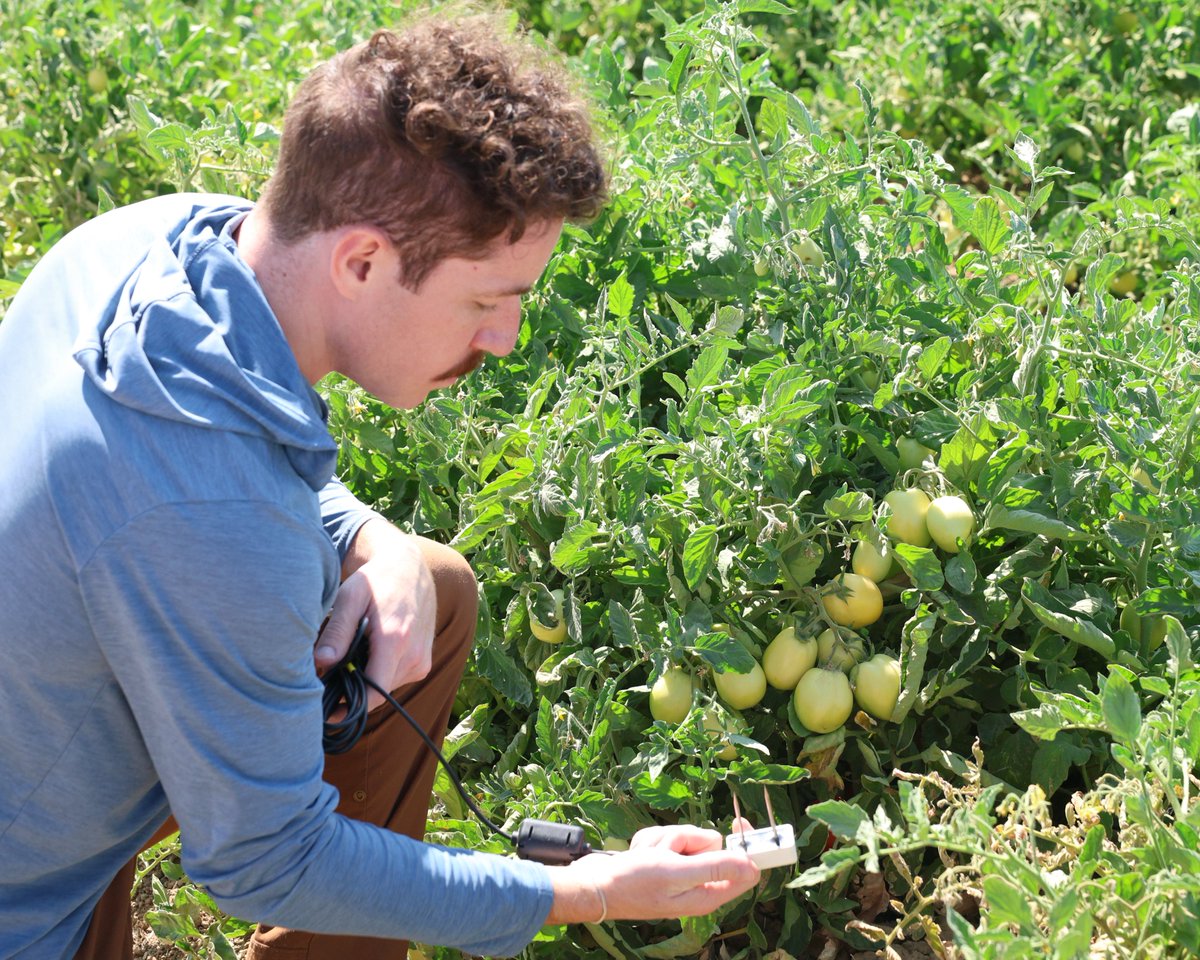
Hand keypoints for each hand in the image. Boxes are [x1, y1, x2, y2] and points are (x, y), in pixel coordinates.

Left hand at [315, 519, 435, 709]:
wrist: (409, 568)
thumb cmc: (376, 580)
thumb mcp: (351, 597)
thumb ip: (337, 631)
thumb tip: (320, 662)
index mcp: (395, 640)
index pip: (372, 695)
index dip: (347, 705)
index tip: (327, 709)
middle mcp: (414, 656)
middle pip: (377, 694)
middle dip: (353, 690)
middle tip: (331, 674)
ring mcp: (422, 661)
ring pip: (386, 689)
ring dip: (366, 681)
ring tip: (352, 657)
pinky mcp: (424, 663)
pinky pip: (396, 680)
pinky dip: (379, 674)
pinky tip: (370, 653)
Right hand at [545, 823, 759, 924]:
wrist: (593, 885)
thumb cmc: (632, 883)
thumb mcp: (676, 873)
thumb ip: (714, 867)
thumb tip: (752, 866)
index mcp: (706, 893)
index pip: (742, 869)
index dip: (744, 845)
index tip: (739, 821)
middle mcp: (695, 883)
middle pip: (710, 843)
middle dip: (685, 838)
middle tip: (666, 852)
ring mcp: (678, 870)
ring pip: (685, 836)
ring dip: (664, 839)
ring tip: (648, 855)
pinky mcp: (662, 860)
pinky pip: (665, 836)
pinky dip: (651, 840)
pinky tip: (639, 854)